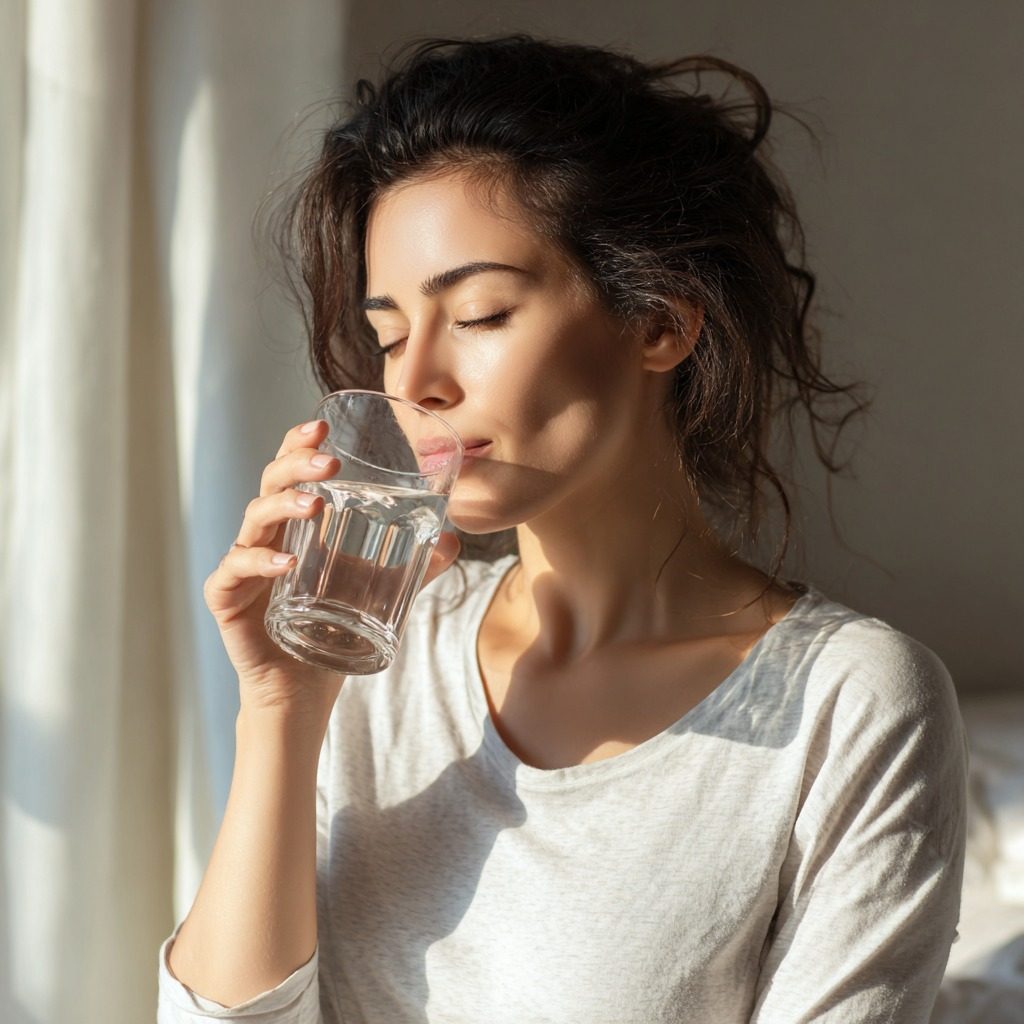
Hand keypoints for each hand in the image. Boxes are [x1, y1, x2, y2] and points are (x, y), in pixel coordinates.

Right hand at [203, 419, 461, 714]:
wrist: (304, 690)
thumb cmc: (334, 632)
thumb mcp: (379, 592)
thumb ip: (414, 567)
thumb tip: (453, 540)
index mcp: (294, 527)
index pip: (289, 473)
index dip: (298, 445)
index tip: (321, 426)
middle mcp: (265, 538)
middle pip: (269, 486)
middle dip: (294, 466)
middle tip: (326, 462)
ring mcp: (243, 567)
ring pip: (252, 521)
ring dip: (283, 506)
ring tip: (314, 505)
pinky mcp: (228, 600)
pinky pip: (235, 572)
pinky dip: (259, 565)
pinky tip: (287, 565)